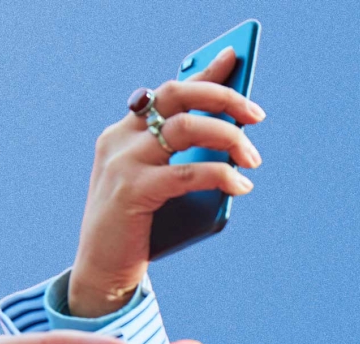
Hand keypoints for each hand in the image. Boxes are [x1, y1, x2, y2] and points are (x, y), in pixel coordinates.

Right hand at [71, 46, 265, 317]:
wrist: (102, 271)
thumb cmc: (139, 226)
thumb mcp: (159, 182)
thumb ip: (182, 158)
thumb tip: (232, 138)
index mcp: (124, 132)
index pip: (169, 91)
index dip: (204, 73)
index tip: (235, 57)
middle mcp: (120, 139)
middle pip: (177, 97)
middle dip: (223, 98)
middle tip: (256, 116)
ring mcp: (123, 163)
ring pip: (187, 128)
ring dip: (229, 138)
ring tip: (253, 159)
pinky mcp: (132, 191)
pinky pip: (188, 172)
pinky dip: (221, 175)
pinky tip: (240, 185)